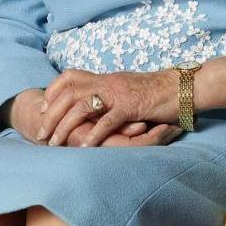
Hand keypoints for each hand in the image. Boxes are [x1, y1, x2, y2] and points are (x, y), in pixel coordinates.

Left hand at [9, 89, 178, 148]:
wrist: (184, 85)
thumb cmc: (160, 90)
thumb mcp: (129, 87)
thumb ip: (112, 92)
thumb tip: (98, 103)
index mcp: (106, 77)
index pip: (69, 77)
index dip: (52, 92)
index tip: (43, 108)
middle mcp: (108, 82)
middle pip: (68, 93)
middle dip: (50, 114)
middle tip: (41, 134)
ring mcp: (119, 94)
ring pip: (81, 106)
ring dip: (65, 126)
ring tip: (54, 143)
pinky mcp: (131, 106)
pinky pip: (107, 121)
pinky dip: (93, 134)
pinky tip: (84, 147)